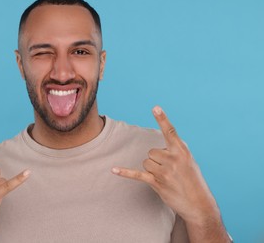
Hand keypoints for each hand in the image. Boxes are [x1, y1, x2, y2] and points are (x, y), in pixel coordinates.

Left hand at [112, 106, 219, 224]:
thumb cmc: (193, 181)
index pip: (170, 132)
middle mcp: (173, 159)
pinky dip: (124, 172)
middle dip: (156, 160)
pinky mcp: (156, 182)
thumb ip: (175, 151)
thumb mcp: (189, 162)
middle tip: (169, 171)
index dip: (162, 119)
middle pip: (151, 151)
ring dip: (152, 169)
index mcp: (182, 151)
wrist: (199, 204)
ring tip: (166, 178)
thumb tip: (160, 148)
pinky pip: (136, 174)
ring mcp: (164, 171)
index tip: (155, 108)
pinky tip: (113, 169)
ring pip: (146, 162)